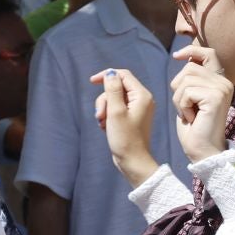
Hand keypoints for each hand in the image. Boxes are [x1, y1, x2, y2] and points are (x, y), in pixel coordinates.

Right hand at [93, 67, 158, 186]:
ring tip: (102, 123)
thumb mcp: (115, 112)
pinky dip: (108, 115)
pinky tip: (106, 127)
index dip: (107, 75)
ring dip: (104, 109)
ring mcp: (137, 109)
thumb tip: (110, 73)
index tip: (92, 81)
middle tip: (100, 115)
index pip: (123, 75)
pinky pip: (116, 109)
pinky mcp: (132, 117)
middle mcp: (142, 99)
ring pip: (114, 99)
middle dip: (104, 99)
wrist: (133, 161)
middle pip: (117, 87)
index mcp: (142, 95)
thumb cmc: (125, 138)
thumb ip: (112, 90)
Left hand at [170, 44, 232, 163]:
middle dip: (178, 87)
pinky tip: (192, 118)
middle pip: (189, 67)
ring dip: (179, 99)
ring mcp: (222, 89)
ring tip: (189, 114)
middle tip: (186, 107)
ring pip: (185, 79)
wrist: (203, 151)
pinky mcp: (215, 98)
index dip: (192, 50)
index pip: (209, 53)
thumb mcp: (191, 98)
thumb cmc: (195, 128)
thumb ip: (192, 79)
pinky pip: (187, 92)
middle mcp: (225, 82)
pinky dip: (182, 106)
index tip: (176, 56)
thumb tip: (186, 57)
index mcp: (220, 81)